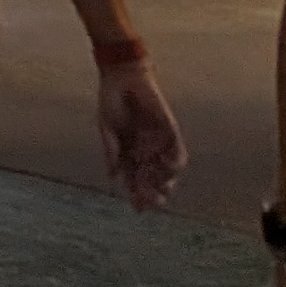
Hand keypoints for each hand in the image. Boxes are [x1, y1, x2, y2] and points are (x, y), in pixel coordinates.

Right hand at [93, 58, 184, 210]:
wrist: (123, 76)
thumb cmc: (111, 100)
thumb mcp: (106, 128)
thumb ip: (111, 151)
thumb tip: (112, 177)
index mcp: (128, 152)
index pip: (134, 180)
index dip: (137, 196)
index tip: (138, 210)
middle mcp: (145, 150)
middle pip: (153, 180)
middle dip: (153, 194)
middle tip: (153, 203)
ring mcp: (158, 142)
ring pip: (168, 171)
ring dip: (165, 182)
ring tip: (161, 189)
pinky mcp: (170, 131)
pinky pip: (178, 152)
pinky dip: (175, 163)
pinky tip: (168, 168)